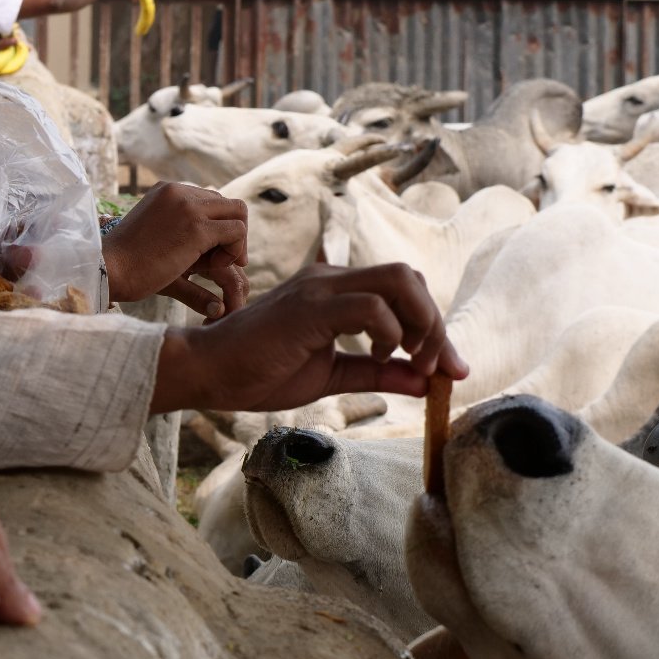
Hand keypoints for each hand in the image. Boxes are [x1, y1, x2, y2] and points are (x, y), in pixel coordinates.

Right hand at [102, 182, 247, 316]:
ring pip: (238, 213)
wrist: (108, 270)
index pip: (210, 199)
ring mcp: (189, 207)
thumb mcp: (156, 234)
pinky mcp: (197, 229)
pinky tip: (215, 268)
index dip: (217, 225)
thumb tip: (210, 240)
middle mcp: (179, 191)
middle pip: (227, 204)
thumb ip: (181, 228)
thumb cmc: (126, 262)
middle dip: (232, 232)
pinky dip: (234, 251)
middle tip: (225, 261)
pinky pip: (236, 232)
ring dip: (236, 241)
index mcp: (167, 190)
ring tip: (220, 266)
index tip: (212, 252)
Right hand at [148, 263, 463, 413]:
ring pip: (399, 281)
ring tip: (415, 362)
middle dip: (436, 323)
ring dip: (422, 323)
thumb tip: (424, 381)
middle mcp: (329, 278)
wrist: (209, 372)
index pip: (403, 289)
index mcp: (334, 289)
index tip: (449, 369)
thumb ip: (376, 373)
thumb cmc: (259, 371)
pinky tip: (379, 356)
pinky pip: (369, 306)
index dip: (435, 326)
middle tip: (438, 367)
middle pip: (409, 277)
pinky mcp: (309, 306)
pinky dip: (389, 332)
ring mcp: (319, 288)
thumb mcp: (331, 375)